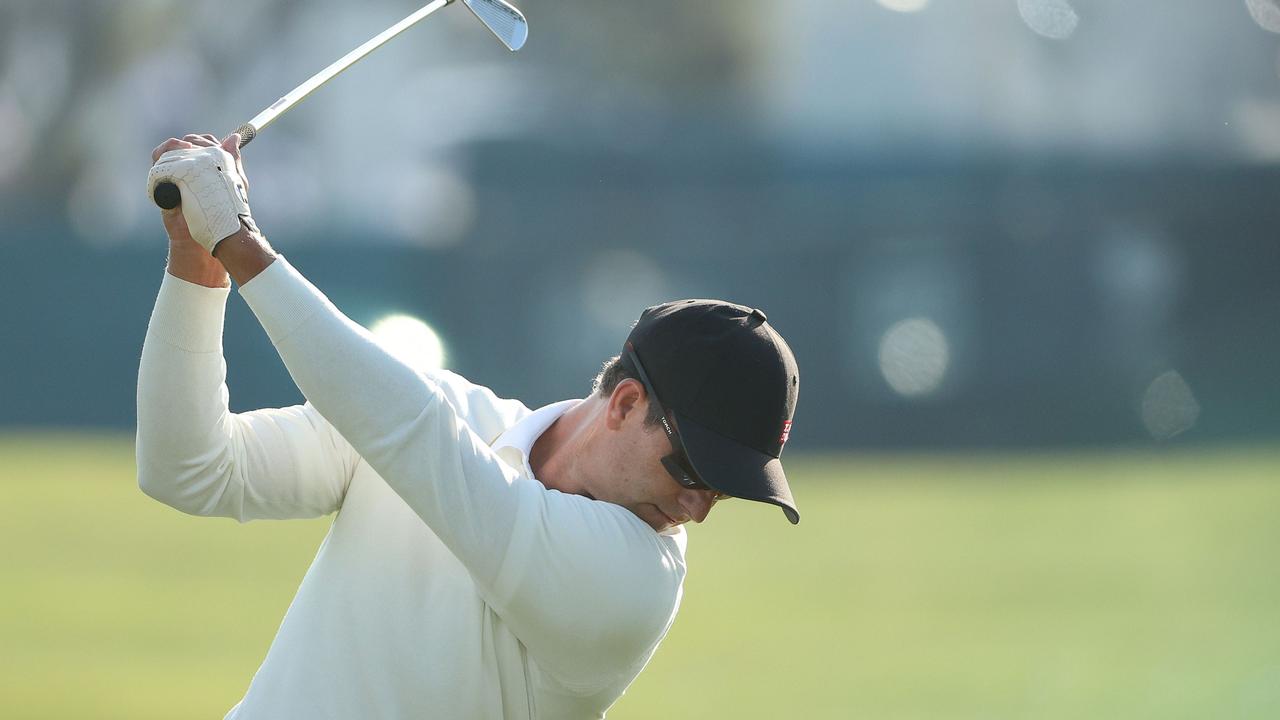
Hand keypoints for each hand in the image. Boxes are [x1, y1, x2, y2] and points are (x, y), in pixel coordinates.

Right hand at [148, 133, 254, 253]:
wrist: (212, 230)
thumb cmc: (223, 207)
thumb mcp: (232, 181)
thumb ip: (233, 159)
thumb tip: (234, 136)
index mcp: (203, 164)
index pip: (200, 142)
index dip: (205, 140)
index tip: (216, 145)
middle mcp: (186, 167)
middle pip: (182, 144)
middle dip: (191, 142)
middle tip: (203, 148)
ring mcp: (173, 176)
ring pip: (165, 152)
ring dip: (174, 147)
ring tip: (189, 149)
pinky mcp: (163, 187)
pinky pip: (156, 169)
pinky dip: (162, 162)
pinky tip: (177, 164)